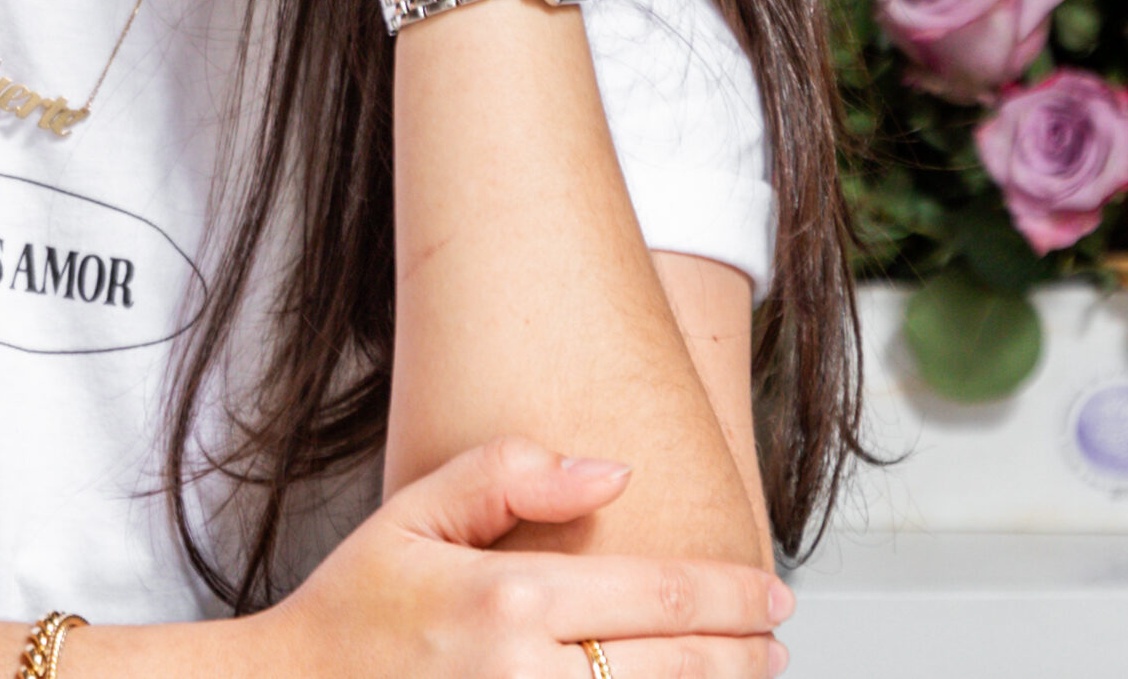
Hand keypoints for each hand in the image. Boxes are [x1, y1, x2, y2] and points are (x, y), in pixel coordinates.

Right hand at [238, 438, 790, 678]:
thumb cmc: (353, 611)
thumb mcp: (412, 516)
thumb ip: (507, 474)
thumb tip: (613, 470)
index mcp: (508, 600)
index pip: (662, 594)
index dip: (735, 597)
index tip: (774, 596)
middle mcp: (524, 675)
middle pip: (683, 667)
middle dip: (746, 655)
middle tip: (773, 643)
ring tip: (745, 678)